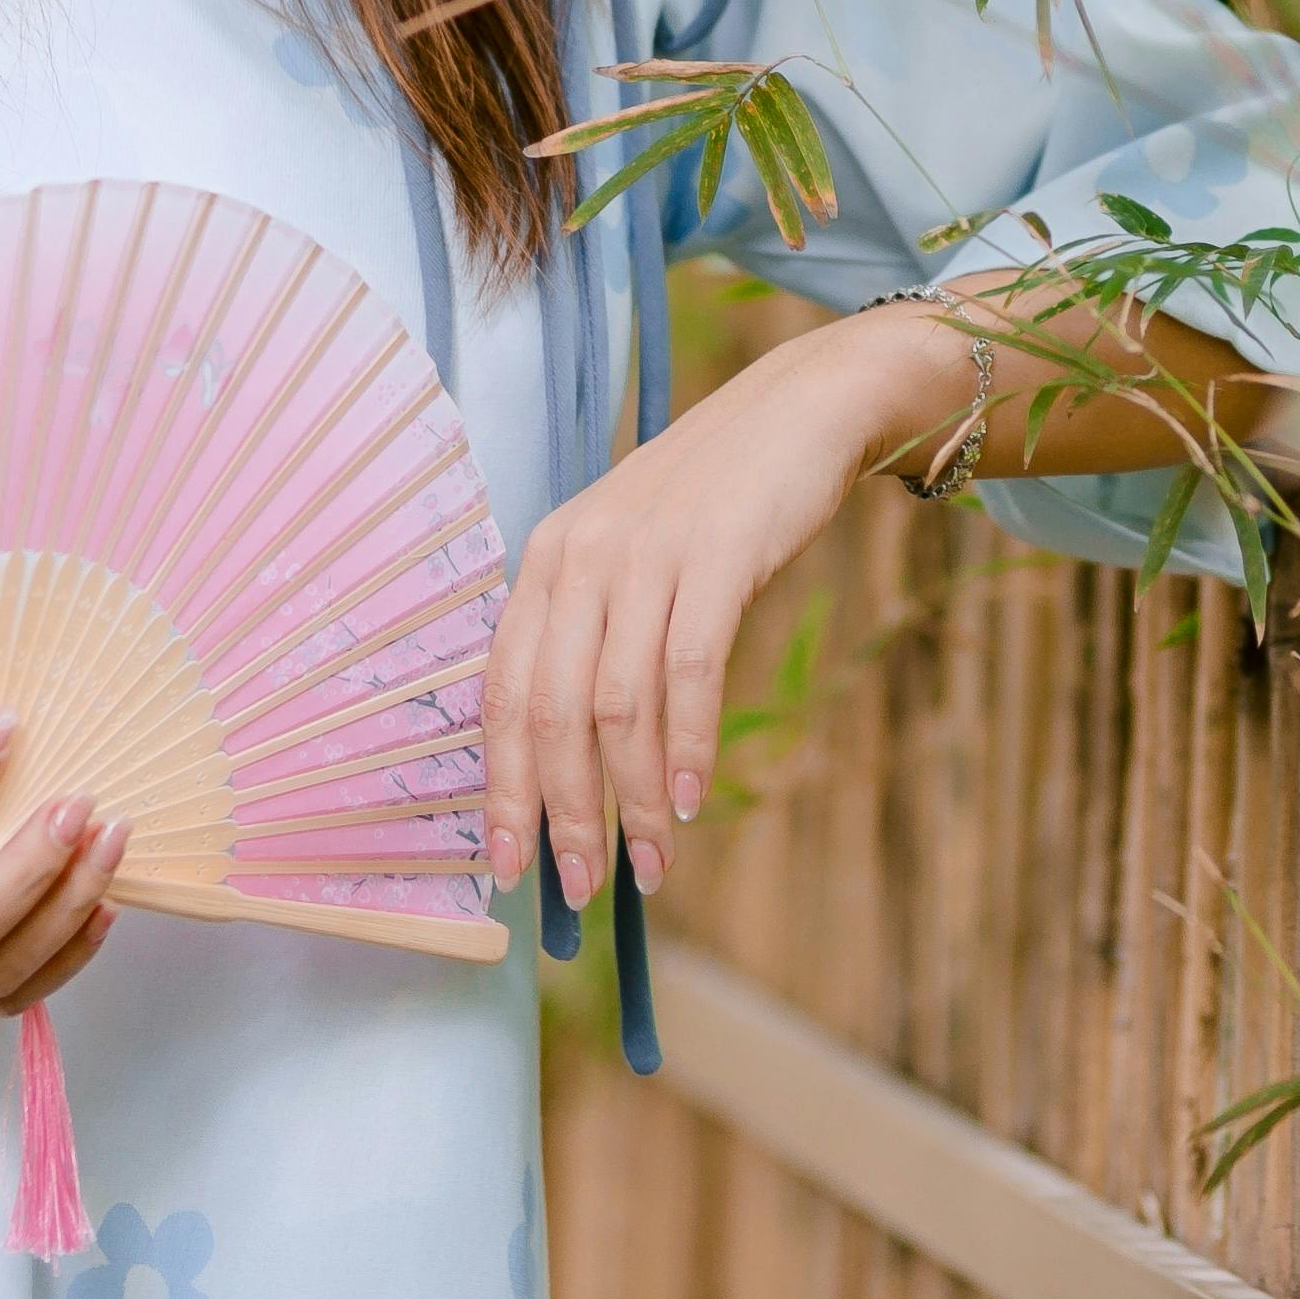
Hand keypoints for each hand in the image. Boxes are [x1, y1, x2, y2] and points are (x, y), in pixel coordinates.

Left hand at [481, 309, 934, 912]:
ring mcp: (645, 554)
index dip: (502, 788)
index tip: (507, 866)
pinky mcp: (714, 553)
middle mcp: (579, 557)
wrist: (797, 411)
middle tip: (579, 887)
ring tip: (651, 864)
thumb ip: (600, 641)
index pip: (501, 695)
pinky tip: (687, 796)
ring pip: (617, 704)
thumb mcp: (632, 560)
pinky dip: (685, 742)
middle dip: (562, 813)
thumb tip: (585, 768)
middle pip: (550, 712)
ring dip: (629, 798)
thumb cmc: (715, 505)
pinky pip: (689, 668)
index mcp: (546, 563)